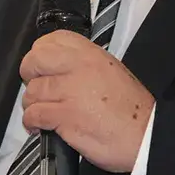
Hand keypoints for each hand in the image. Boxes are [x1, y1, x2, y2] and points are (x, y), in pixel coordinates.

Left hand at [20, 30, 153, 172]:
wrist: (145, 135)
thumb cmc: (132, 110)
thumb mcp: (112, 72)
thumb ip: (85, 66)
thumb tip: (61, 71)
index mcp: (91, 55)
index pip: (53, 39)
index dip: (41, 53)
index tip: (42, 66)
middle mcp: (78, 68)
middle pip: (34, 61)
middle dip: (29, 76)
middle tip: (37, 88)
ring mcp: (70, 91)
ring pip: (31, 92)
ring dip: (32, 105)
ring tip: (42, 112)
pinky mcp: (64, 116)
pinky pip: (33, 115)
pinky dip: (32, 123)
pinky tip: (40, 128)